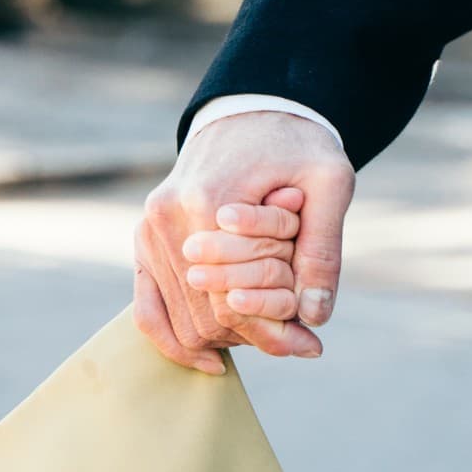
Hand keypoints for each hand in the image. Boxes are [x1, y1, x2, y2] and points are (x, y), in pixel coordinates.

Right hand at [134, 111, 354, 371]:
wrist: (249, 111)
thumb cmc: (295, 144)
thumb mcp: (330, 183)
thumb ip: (323, 249)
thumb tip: (315, 316)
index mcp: (205, 203)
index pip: (234, 297)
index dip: (274, 328)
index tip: (311, 345)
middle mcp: (165, 223)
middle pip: (205, 316)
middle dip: (251, 338)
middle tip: (297, 345)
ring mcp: (146, 235)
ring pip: (178, 322)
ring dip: (222, 341)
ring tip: (266, 340)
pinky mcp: (141, 243)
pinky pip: (145, 311)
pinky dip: (173, 341)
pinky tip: (211, 360)